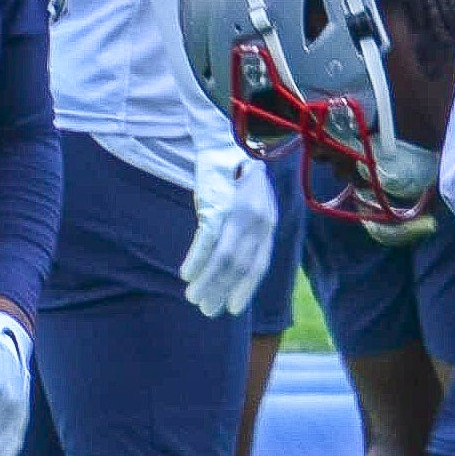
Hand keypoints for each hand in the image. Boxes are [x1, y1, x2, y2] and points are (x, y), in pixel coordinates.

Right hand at [178, 146, 281, 316]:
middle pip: (240, 266)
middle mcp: (258, 221)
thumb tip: (235, 267)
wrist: (222, 145)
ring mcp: (238, 214)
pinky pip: (206, 241)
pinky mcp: (217, 206)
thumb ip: (248, 235)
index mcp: (268, 223)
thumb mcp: (249, 208)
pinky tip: (186, 274)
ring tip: (193, 298)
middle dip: (222, 291)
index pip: (259, 264)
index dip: (246, 288)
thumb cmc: (233, 181)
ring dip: (207, 281)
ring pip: (224, 258)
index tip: (232, 308)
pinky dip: (196, 260)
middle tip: (207, 310)